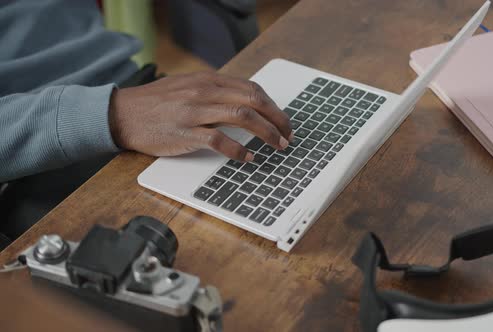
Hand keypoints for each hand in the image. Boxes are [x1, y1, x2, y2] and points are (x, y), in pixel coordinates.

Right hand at [108, 72, 292, 160]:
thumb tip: (244, 103)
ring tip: (277, 146)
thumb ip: (214, 92)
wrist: (122, 114)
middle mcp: (205, 91)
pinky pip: (219, 140)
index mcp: (208, 80)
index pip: (251, 89)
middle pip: (253, 100)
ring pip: (243, 116)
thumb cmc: (156, 104)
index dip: (273, 106)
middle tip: (288, 136)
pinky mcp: (185, 132)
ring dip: (266, 133)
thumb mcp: (188, 87)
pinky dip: (238, 150)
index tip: (283, 121)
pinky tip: (248, 157)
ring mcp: (195, 111)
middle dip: (277, 119)